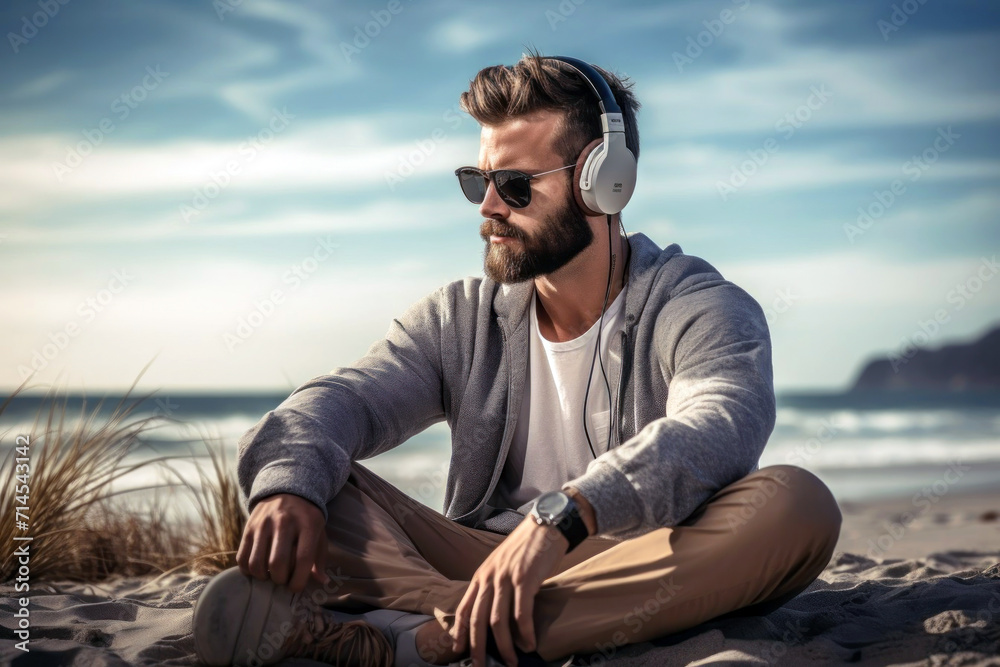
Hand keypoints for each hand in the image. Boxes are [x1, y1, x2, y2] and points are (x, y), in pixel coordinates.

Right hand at [236, 492, 330, 592]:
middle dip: (279, 580)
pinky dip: (248, 570)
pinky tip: (257, 568)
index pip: (302, 558)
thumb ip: (319, 558)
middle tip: (282, 579)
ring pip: (257, 562)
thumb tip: (322, 582)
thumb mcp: (319, 532)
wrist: (288, 490)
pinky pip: (242, 557)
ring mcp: (264, 524)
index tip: (296, 587)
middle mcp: (285, 522)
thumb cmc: (306, 518)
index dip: (298, 580)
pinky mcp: (248, 527)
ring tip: (270, 575)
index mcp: (307, 524)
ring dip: (263, 577)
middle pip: (277, 563)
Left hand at [449, 517, 568, 666]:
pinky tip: (529, 643)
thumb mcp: (502, 563)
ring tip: (511, 661)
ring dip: (505, 647)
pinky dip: (524, 633)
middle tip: (481, 666)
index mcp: (481, 575)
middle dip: (477, 647)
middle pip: (477, 620)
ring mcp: (506, 578)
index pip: (464, 608)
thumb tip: (495, 611)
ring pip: (498, 622)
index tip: (458, 650)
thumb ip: (495, 584)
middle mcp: (489, 577)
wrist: (546, 525)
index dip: (460, 632)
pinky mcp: (525, 579)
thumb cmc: (526, 547)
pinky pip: (521, 614)